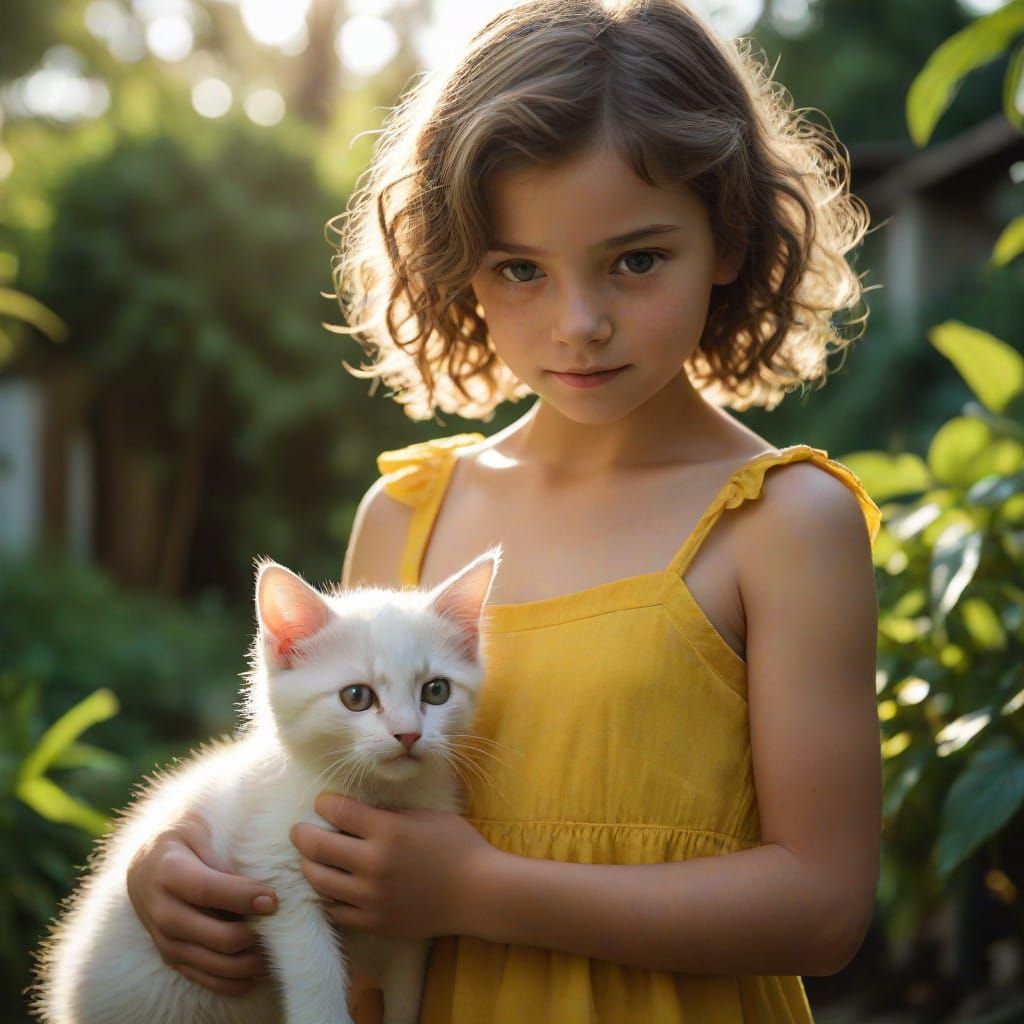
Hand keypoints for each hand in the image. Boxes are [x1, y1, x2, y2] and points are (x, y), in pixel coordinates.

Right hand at [126, 811, 277, 995]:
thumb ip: (222, 851)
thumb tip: (253, 882)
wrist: (145, 868)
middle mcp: (161, 911)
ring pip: (211, 963)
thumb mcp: (198, 829)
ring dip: (247, 962)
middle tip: (279, 924)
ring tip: (275, 949)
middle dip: (251, 934)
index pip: (207, 890)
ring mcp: (164, 940)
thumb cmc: (182, 842)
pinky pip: (203, 979)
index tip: (273, 899)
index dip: (242, 897)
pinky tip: (257, 972)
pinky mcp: (171, 959)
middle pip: (213, 935)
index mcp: (167, 871)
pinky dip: (233, 982)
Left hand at [290, 794, 494, 940]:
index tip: (323, 802)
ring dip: (309, 865)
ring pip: (318, 880)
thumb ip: (388, 813)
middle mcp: (374, 864)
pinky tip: (331, 886)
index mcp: (388, 831)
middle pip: (316, 847)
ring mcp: (371, 897)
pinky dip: (327, 896)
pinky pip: (335, 910)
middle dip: (302, 833)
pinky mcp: (373, 922)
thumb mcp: (424, 816)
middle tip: (299, 830)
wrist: (478, 892)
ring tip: (313, 858)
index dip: (324, 803)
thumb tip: (355, 810)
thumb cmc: (457, 845)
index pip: (337, 811)